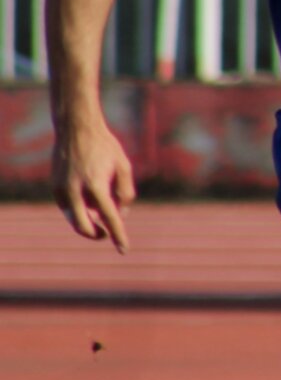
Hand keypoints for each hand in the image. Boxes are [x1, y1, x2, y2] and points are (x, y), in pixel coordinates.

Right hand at [53, 117, 136, 253]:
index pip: (109, 218)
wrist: (75, 129)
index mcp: (96, 186)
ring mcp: (61, 190)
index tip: (124, 250)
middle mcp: (74, 191)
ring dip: (89, 220)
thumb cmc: (104, 147)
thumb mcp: (124, 167)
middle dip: (97, 234)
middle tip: (108, 231)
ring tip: (102, 208)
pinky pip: (68, 208)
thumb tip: (120, 215)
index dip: (118, 236)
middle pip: (84, 227)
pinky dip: (80, 209)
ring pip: (74, 219)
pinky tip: (90, 199)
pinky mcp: (55, 188)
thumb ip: (125, 193)